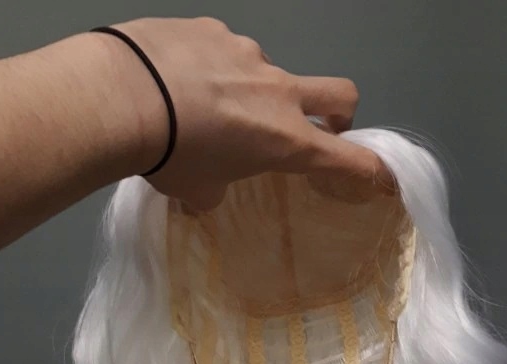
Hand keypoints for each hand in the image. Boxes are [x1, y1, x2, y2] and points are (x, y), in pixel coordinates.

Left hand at [103, 17, 393, 208]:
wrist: (123, 96)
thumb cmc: (169, 158)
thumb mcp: (195, 192)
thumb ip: (214, 191)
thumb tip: (206, 193)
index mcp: (285, 140)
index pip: (347, 159)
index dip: (369, 170)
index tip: (382, 178)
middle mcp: (279, 92)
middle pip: (340, 94)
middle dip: (338, 113)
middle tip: (314, 128)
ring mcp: (248, 54)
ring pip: (269, 72)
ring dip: (252, 91)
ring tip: (204, 105)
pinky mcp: (214, 28)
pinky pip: (224, 50)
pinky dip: (212, 67)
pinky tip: (177, 78)